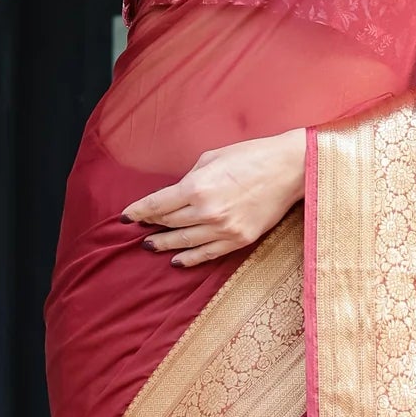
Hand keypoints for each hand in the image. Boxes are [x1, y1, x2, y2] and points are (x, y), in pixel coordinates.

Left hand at [123, 129, 306, 266]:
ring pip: (184, 242)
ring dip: (165, 244)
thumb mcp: (212, 158)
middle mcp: (207, 211)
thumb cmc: (251, 156)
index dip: (138, 212)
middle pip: (169, 223)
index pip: (157, 205)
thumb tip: (177, 193)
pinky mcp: (239, 240)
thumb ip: (190, 177)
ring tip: (151, 246)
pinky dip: (190, 259)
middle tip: (141, 228)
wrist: (290, 170)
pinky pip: (208, 254)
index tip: (126, 217)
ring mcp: (223, 229)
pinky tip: (177, 260)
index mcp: (196, 187)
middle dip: (152, 224)